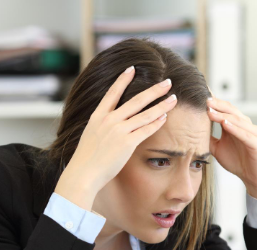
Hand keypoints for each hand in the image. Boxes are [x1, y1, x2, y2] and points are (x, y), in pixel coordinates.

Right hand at [54, 68, 177, 210]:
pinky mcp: (127, 143)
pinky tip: (165, 117)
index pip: (112, 93)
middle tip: (167, 82)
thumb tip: (110, 125)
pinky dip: (156, 123)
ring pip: (145, 114)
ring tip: (173, 98)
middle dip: (153, 90)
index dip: (123, 80)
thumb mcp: (90, 136)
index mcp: (98, 116)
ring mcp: (118, 131)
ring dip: (161, 106)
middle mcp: (109, 120)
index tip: (132, 68)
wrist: (83, 173)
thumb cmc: (86, 159)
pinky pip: (145, 130)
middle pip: (136, 100)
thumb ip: (101, 127)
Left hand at [206, 96, 256, 206]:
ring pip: (237, 120)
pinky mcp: (256, 143)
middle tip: (204, 100)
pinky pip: (245, 134)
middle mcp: (244, 125)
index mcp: (234, 125)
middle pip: (230, 110)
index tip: (200, 96)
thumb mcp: (217, 149)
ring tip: (211, 111)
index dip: (213, 103)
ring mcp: (251, 133)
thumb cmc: (237, 161)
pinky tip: (225, 124)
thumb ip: (208, 139)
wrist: (254, 177)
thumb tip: (191, 134)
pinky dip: (235, 128)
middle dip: (217, 105)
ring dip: (224, 115)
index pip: (223, 109)